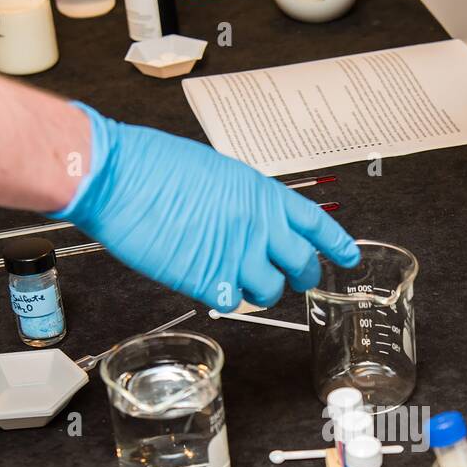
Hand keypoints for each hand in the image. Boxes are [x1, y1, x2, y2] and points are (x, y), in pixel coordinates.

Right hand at [52, 103, 359, 311]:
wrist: (117, 176)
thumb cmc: (153, 165)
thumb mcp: (216, 172)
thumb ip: (243, 201)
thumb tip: (251, 221)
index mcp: (262, 193)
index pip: (315, 223)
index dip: (335, 243)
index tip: (349, 257)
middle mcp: (258, 226)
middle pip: (301, 263)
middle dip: (302, 275)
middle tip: (293, 280)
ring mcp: (235, 255)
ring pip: (270, 291)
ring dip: (259, 291)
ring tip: (238, 279)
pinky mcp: (208, 279)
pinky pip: (232, 301)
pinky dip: (224, 298)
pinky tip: (209, 284)